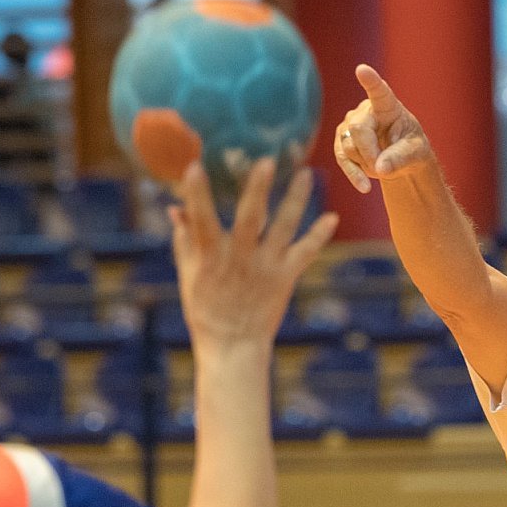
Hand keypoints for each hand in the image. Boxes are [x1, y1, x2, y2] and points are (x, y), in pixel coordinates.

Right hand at [169, 159, 337, 345]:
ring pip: (283, 228)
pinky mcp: (286, 277)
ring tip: (305, 173)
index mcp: (211, 256)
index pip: (201, 218)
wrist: (233, 346)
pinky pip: (305, 253)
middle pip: (250, 218)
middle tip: (266, 160)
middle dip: (257, 189)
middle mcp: (241, 258)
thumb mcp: (189, 274)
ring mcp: (266, 267)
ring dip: (295, 200)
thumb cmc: (206, 308)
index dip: (196, 193)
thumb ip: (184, 239)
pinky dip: (319, 236)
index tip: (194, 165)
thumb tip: (174, 207)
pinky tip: (332, 216)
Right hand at [335, 64, 434, 193]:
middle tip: (384, 168)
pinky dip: (353, 174)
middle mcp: (366, 110)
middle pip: (358, 129)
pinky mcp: (342, 139)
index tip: (362, 69)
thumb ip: (400, 159)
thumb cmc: (411, 149)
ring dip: (366, 164)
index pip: (379, 92)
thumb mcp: (415, 154)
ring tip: (383, 166)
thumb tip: (380, 168)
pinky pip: (342, 158)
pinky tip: (365, 187)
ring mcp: (350, 123)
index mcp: (388, 106)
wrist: (399, 159)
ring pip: (349, 146)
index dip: (371, 81)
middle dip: (370, 153)